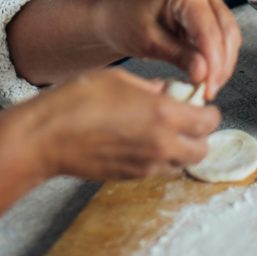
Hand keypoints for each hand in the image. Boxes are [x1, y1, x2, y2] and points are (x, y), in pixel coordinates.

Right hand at [29, 67, 220, 181]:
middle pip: (202, 149)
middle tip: (183, 119)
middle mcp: (162, 145)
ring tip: (159, 130)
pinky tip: (138, 141)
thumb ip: (151, 87)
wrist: (48, 137)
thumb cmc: (78, 99)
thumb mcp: (119, 78)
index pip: (208, 120)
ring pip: (182, 163)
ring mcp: (147, 166)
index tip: (195, 102)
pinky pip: (159, 171)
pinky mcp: (131, 178)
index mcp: (163, 115)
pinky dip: (159, 158)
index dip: (206, 110)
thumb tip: (166, 92)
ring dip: (180, 149)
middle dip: (198, 134)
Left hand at [100, 0, 240, 98]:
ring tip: (206, 87)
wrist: (115, 17)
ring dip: (222, 65)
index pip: (209, 30)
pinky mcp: (208, 13)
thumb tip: (204, 74)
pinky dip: (217, 60)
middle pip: (226, 32)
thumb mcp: (149, 42)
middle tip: (208, 92)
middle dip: (220, 66)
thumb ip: (179, 56)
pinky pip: (222, 39)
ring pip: (229, 37)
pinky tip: (206, 77)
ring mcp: (207, 0)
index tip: (208, 88)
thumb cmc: (125, 22)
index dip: (213, 62)